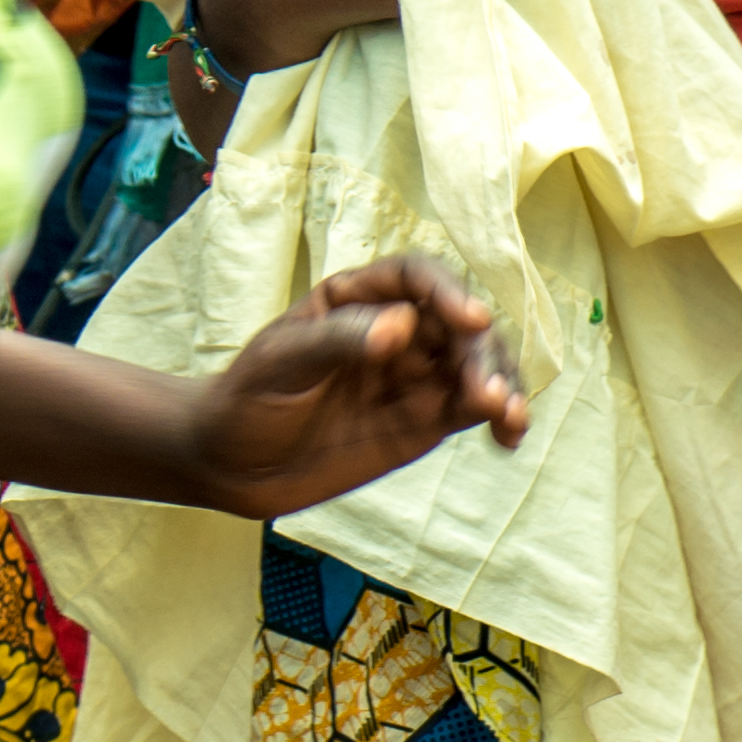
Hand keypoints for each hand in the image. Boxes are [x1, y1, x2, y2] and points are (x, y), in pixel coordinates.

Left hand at [184, 250, 528, 517]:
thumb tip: (402, 326)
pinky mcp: (427, 418)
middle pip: (459, 324)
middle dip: (481, 352)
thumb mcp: (280, 363)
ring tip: (507, 416)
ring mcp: (415, 374)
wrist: (232, 463)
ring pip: (477, 365)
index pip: (416, 278)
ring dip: (502, 384)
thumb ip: (338, 341)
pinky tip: (509, 436)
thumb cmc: (246, 398)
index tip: (471, 321)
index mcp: (356, 298)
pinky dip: (501, 417)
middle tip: (484, 392)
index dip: (448, 292)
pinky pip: (475, 408)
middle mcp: (396, 329)